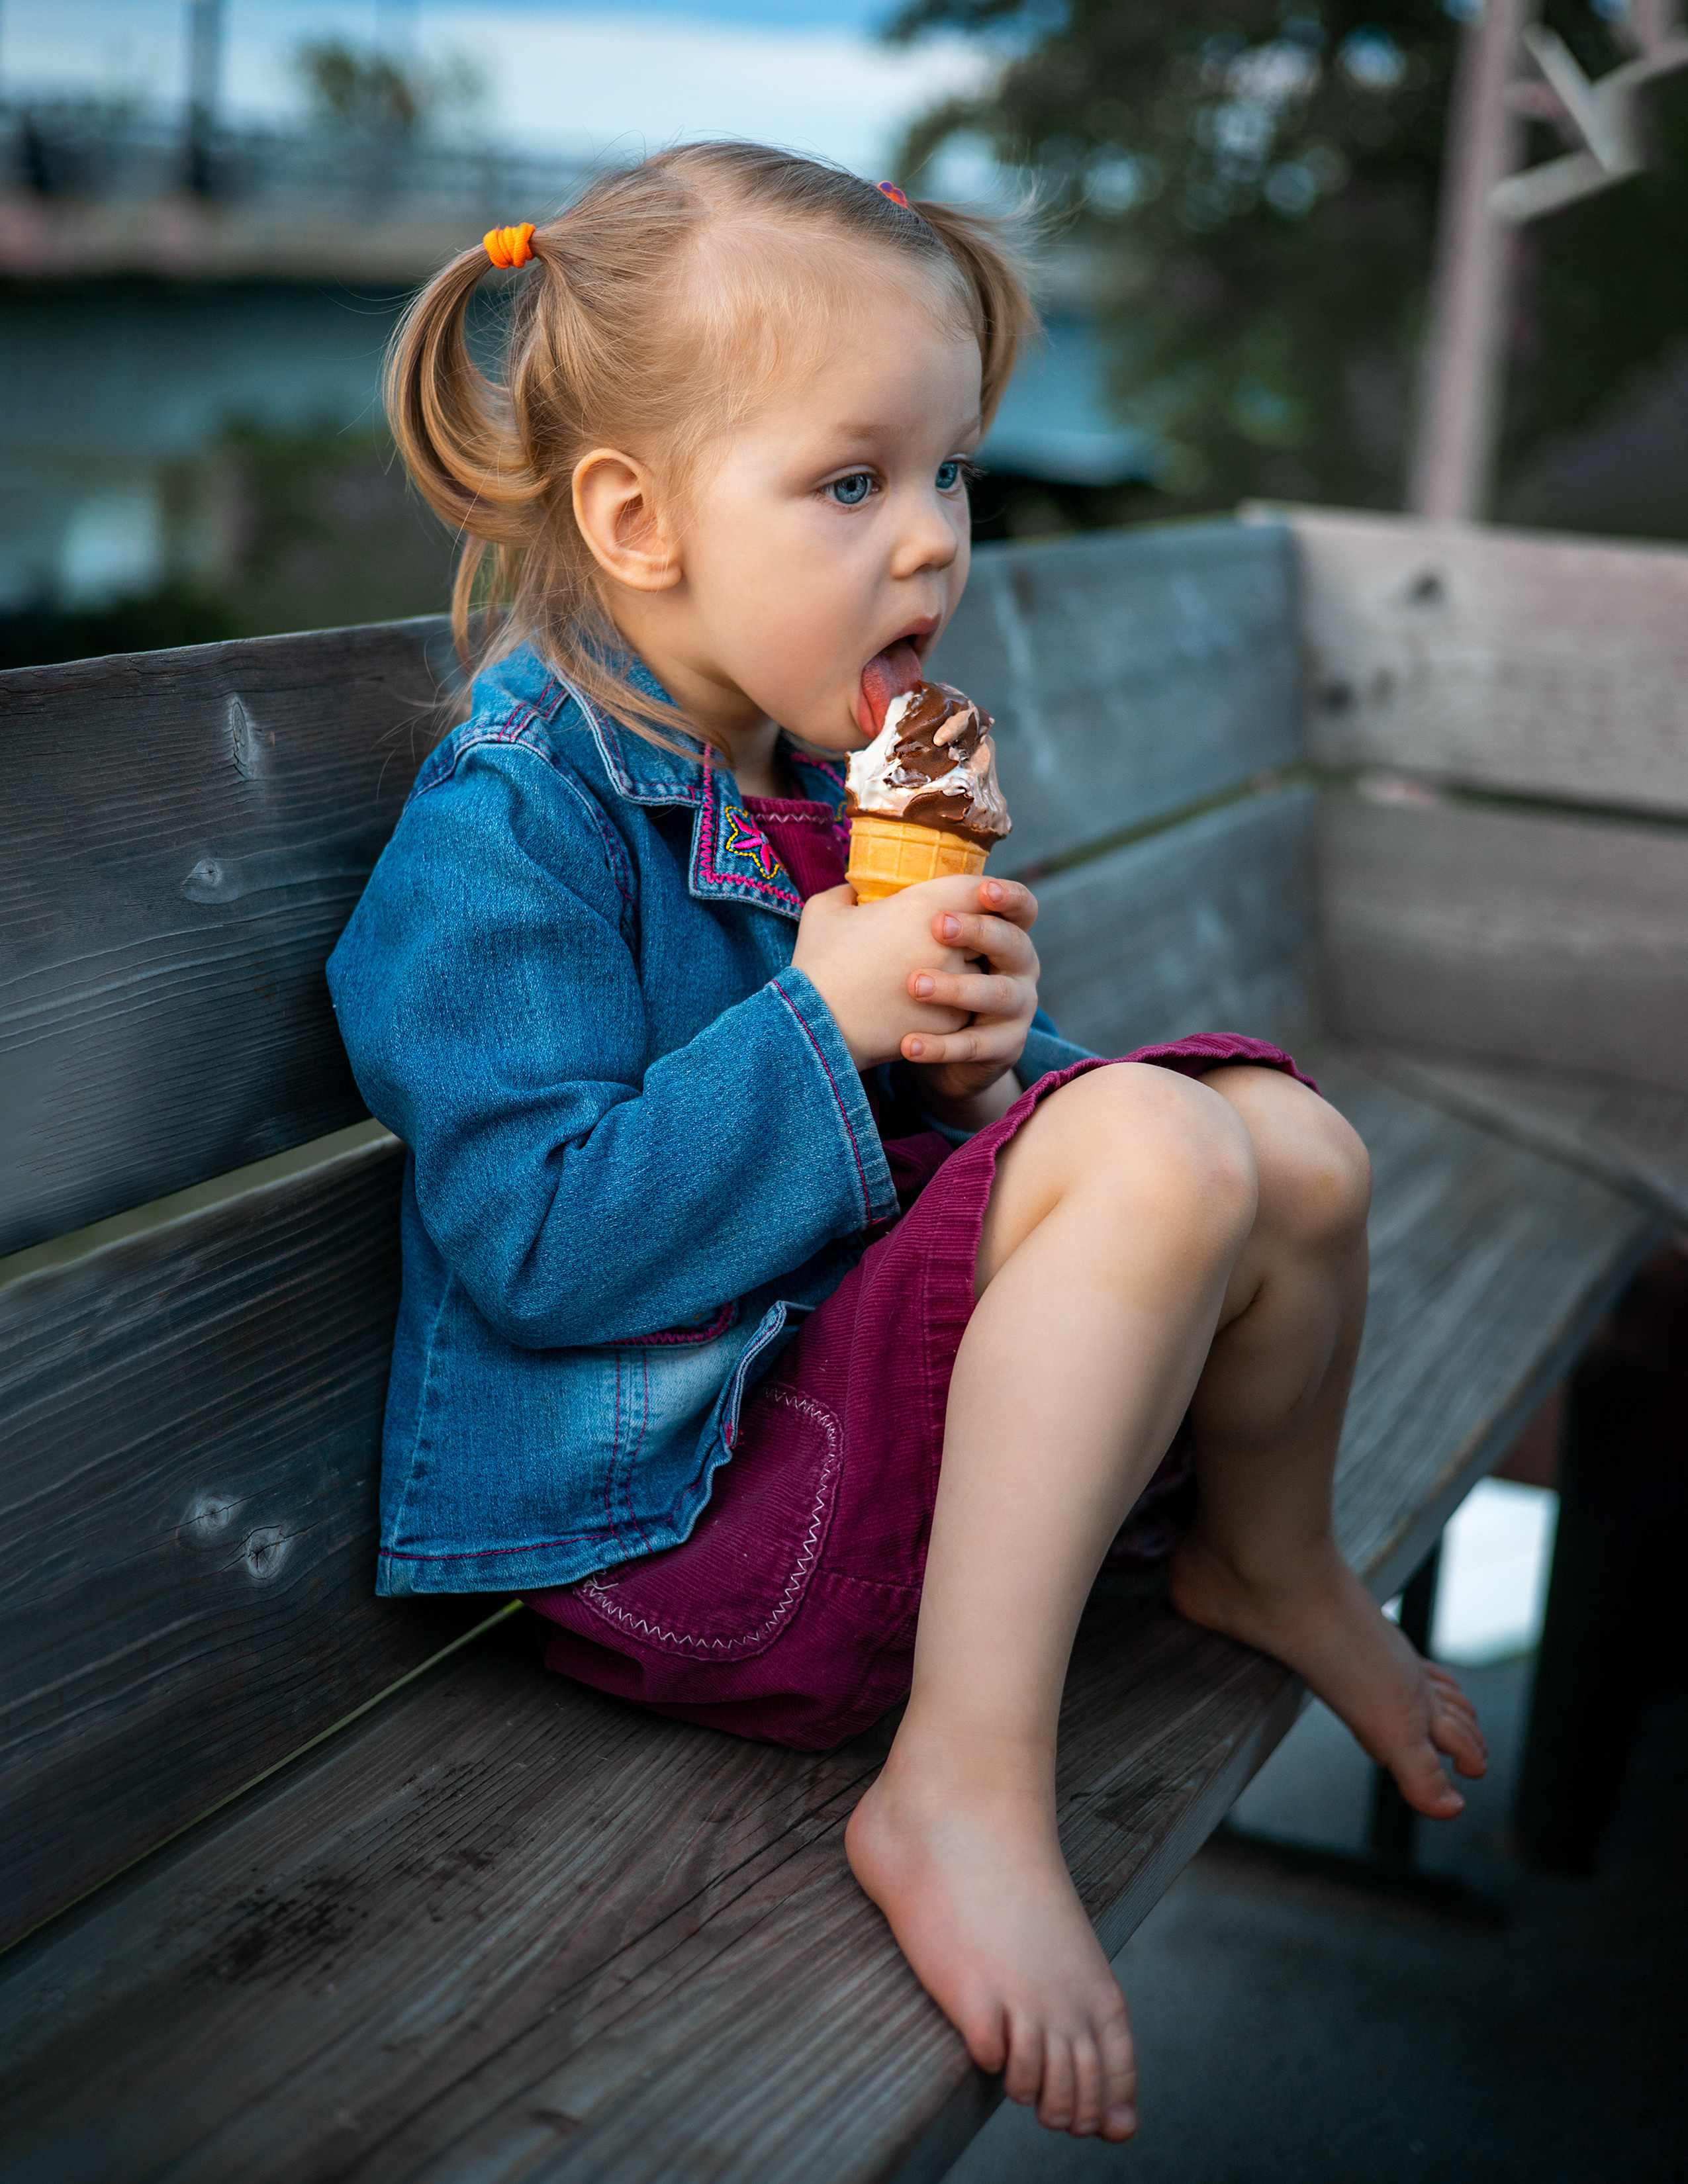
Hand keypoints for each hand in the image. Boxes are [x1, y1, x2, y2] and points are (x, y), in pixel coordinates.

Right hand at [790, 878, 977, 1068]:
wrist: (814, 1029)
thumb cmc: (818, 965)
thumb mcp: (823, 911)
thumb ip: (848, 891)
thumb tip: (858, 890)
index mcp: (923, 906)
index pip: (979, 887)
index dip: (982, 890)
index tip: (976, 896)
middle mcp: (949, 943)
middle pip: (987, 930)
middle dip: (977, 934)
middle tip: (957, 939)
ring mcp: (956, 985)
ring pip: (982, 970)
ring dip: (968, 971)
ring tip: (943, 976)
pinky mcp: (954, 1022)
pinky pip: (968, 1006)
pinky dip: (955, 1006)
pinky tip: (931, 1008)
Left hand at [902, 878, 1039, 1120]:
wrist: (938, 1048)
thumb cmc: (922, 981)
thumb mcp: (914, 943)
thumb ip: (895, 911)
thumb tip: (850, 888)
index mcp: (1001, 932)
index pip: (1019, 907)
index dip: (1007, 895)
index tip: (982, 888)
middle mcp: (1019, 967)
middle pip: (1013, 943)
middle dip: (979, 931)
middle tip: (938, 926)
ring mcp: (1017, 1009)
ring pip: (998, 994)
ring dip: (957, 988)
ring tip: (915, 986)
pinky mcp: (1004, 1047)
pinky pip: (977, 1046)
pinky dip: (943, 1047)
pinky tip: (908, 1044)